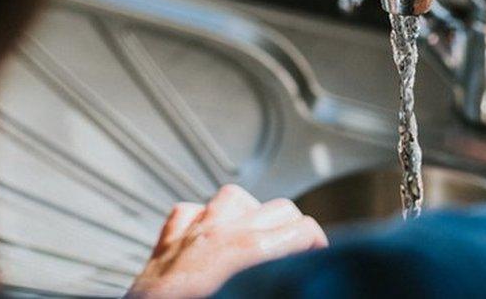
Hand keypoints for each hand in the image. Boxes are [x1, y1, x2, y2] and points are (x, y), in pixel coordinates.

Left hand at [128, 185, 327, 298]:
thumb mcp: (253, 296)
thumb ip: (277, 281)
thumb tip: (297, 280)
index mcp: (246, 251)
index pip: (302, 229)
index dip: (319, 245)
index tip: (320, 258)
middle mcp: (219, 233)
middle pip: (278, 209)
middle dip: (293, 229)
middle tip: (297, 254)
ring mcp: (190, 233)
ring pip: (233, 197)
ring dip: (250, 214)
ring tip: (257, 237)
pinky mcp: (165, 243)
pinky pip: (188, 212)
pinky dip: (203, 219)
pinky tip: (208, 236)